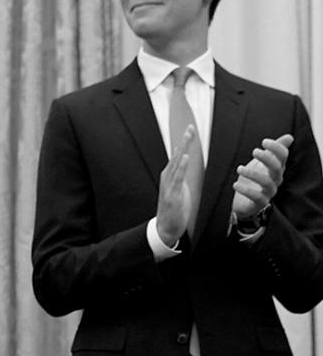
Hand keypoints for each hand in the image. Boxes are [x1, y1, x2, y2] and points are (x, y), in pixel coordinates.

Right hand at [156, 126, 194, 245]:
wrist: (165, 228)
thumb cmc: (174, 210)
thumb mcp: (179, 189)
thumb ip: (181, 175)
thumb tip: (184, 160)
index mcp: (171, 176)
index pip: (178, 155)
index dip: (184, 142)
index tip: (190, 129)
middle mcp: (168, 178)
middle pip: (177, 156)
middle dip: (184, 141)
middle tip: (190, 127)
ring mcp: (169, 186)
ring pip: (176, 163)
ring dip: (182, 149)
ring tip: (187, 137)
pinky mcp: (172, 194)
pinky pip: (177, 178)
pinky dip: (180, 166)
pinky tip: (184, 157)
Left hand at [232, 134, 292, 219]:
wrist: (243, 201)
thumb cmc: (254, 179)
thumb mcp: (261, 162)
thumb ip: (274, 150)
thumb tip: (289, 137)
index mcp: (276, 168)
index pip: (283, 157)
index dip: (276, 148)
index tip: (264, 141)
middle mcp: (275, 180)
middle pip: (277, 168)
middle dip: (267, 158)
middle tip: (255, 151)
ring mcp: (268, 192)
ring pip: (266, 182)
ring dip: (253, 174)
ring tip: (239, 168)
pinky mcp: (260, 203)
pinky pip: (256, 197)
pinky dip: (246, 191)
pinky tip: (235, 184)